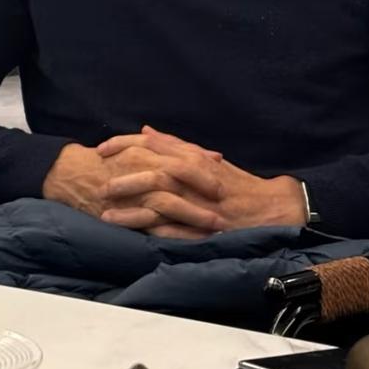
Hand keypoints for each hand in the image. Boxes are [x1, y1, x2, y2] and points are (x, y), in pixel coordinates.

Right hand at [43, 133, 225, 236]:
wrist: (71, 174)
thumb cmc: (107, 160)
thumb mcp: (139, 147)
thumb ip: (171, 148)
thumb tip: (208, 154)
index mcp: (145, 151)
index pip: (181, 157)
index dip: (202, 166)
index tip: (222, 171)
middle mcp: (141, 169)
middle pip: (179, 179)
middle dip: (203, 190)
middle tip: (225, 199)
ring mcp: (133, 193)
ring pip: (170, 203)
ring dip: (195, 215)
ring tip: (217, 225)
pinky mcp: (126, 214)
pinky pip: (154, 225)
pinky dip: (174, 233)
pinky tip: (192, 240)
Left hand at [97, 125, 305, 235]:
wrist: (268, 207)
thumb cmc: (232, 182)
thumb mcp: (203, 157)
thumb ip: (173, 144)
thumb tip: (145, 132)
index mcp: (191, 158)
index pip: (150, 147)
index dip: (122, 146)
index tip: (100, 150)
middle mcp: (192, 179)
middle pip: (152, 175)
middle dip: (123, 180)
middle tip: (101, 186)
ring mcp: (196, 205)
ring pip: (158, 206)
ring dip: (130, 212)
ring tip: (106, 217)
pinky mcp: (201, 230)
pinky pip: (173, 232)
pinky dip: (152, 233)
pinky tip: (133, 236)